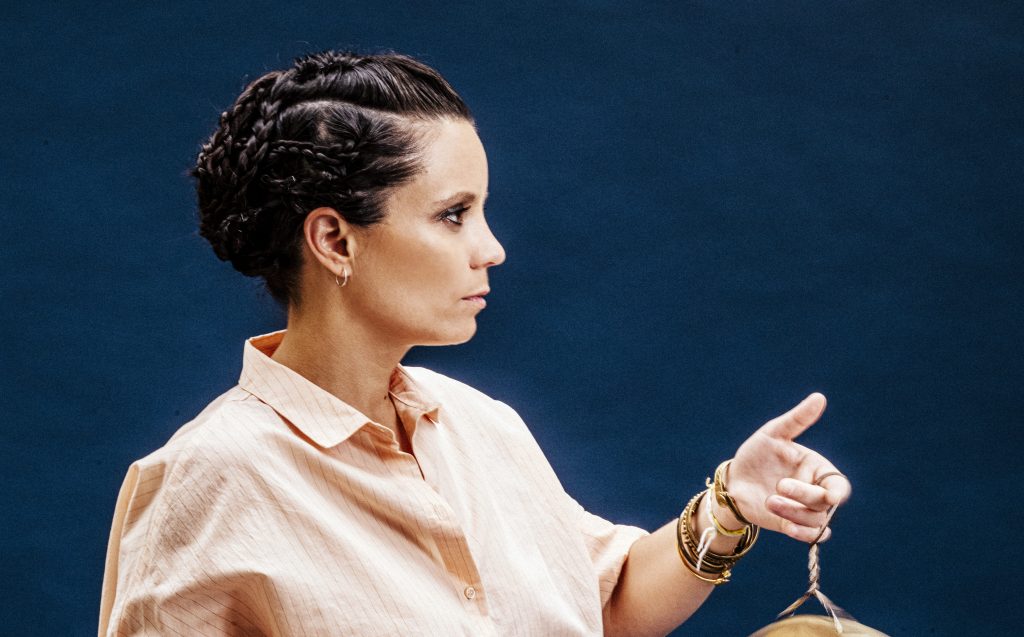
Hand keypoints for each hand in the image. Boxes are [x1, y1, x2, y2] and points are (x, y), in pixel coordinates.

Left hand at [724, 393, 851, 542]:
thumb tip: (819, 397)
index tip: (830, 496)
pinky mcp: (793, 525)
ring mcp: (805, 511)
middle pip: (825, 503)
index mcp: (817, 469)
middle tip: (779, 485)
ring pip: (816, 521)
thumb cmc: (756, 454)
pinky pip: (810, 536)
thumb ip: (797, 419)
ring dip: (795, 513)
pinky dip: (802, 534)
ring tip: (770, 501)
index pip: (838, 484)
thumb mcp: (773, 433)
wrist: (735, 480)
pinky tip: (787, 527)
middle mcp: (815, 491)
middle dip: (803, 496)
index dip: (837, 492)